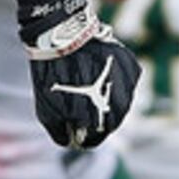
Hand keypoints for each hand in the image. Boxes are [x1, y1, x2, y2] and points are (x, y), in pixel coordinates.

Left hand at [20, 0, 140, 148]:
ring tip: (88, 89)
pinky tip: (98, 73)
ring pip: (121, 103)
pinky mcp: (133, 68)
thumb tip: (71, 142)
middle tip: (82, 111)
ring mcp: (128, 86)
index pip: (95, 140)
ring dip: (107, 101)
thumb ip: (59, 132)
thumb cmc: (51, 75)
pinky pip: (127, 83)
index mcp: (97, 118)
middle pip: (111, 123)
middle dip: (96, 121)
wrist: (63, 36)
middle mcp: (119, 106)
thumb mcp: (46, 111)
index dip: (84, 139)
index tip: (77, 135)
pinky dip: (115, 82)